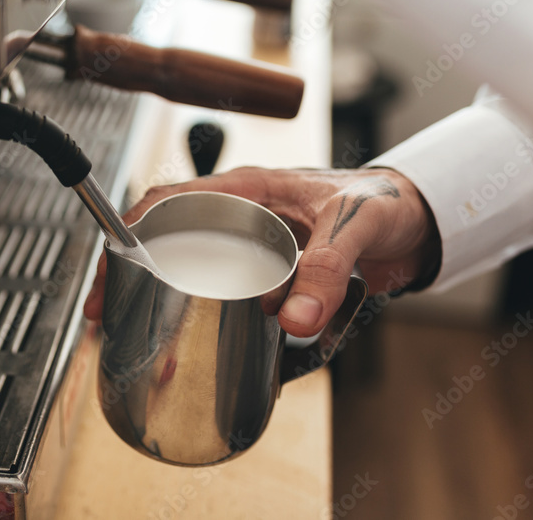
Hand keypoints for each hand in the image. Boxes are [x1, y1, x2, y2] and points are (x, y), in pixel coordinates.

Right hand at [84, 167, 441, 336]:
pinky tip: (213, 342)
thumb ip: (328, 267)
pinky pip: (235, 295)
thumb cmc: (387, 200)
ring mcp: (257, 247)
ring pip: (198, 272)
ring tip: (144, 333)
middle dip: (136, 275)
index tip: (111, 267)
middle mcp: (244, 217)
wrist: (422, 220)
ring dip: (171, 301)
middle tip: (110, 314)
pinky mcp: (275, 274)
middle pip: (171, 241)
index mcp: (250, 189)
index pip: (172, 200)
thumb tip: (293, 317)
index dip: (132, 229)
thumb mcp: (356, 224)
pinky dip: (220, 318)